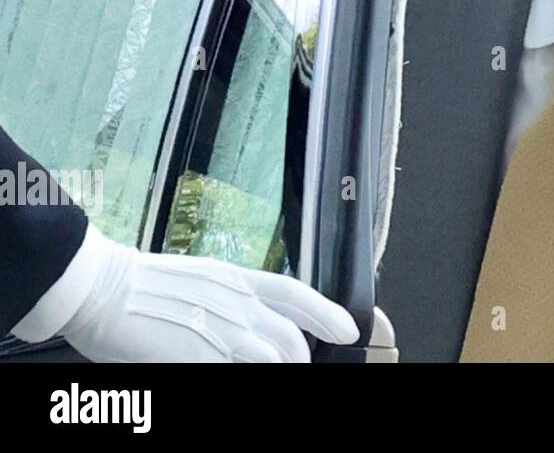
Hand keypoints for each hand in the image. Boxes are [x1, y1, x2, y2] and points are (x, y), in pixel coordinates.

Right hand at [60, 225, 359, 362]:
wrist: (102, 286)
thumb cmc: (138, 285)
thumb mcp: (196, 282)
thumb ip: (225, 301)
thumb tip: (244, 320)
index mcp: (236, 280)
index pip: (295, 294)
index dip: (326, 313)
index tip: (346, 328)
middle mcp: (237, 304)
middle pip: (290, 338)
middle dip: (299, 358)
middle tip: (296, 368)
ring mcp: (223, 332)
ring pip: (275, 359)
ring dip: (280, 370)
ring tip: (277, 376)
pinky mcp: (204, 355)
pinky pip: (240, 372)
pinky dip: (248, 379)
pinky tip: (233, 374)